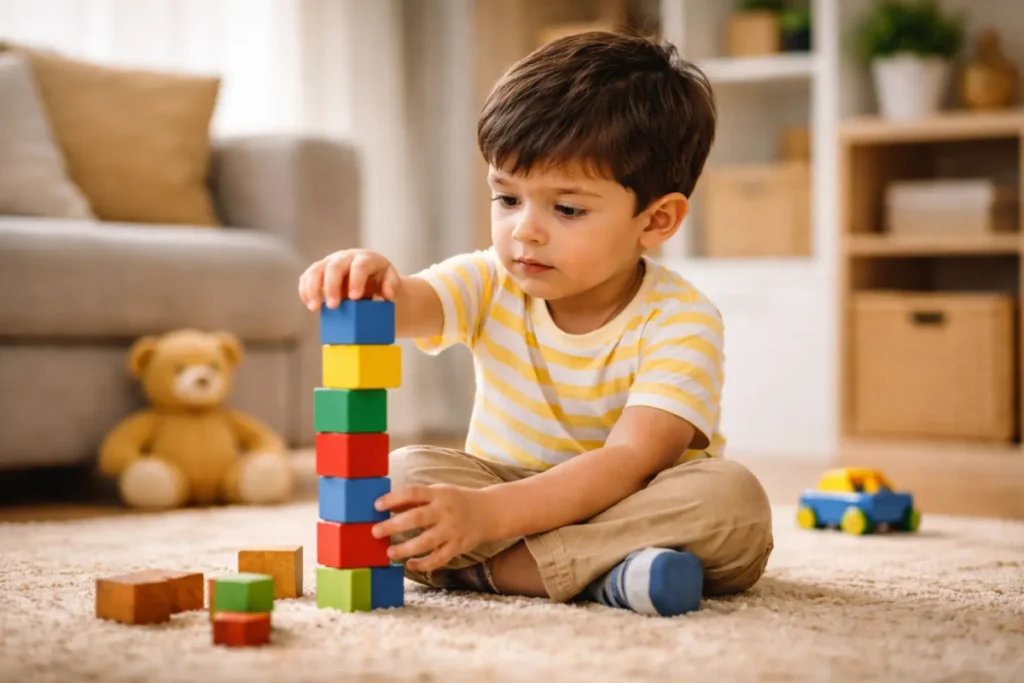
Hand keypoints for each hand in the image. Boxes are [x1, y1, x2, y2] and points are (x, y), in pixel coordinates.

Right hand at [298, 248, 400, 309]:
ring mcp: (330, 262)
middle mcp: (346, 257)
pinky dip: (305, 290)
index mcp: (366, 258)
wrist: (369, 275)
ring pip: (316, 270)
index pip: (359, 266)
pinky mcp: (319, 271)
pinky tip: (309, 304)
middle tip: (333, 306)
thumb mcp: (390, 280)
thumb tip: (388, 295)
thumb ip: (392, 285)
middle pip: (334, 266)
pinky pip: (307, 277)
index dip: (356, 281)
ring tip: (314, 308)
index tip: (355, 298)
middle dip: (331, 286)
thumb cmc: (380, 279)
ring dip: (313, 288)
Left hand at [371, 485, 501, 572]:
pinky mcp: (458, 546)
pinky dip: (424, 564)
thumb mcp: (438, 493)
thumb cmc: (457, 501)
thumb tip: (388, 506)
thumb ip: (415, 500)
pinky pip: (439, 558)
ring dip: (406, 548)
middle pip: (417, 518)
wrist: (490, 512)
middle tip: (375, 532)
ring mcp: (452, 530)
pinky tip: (410, 564)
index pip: (413, 492)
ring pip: (427, 542)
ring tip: (390, 553)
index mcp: (439, 494)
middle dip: (394, 525)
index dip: (394, 498)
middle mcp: (445, 511)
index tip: (376, 505)